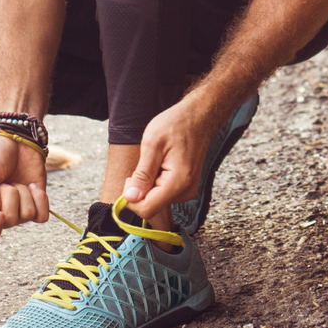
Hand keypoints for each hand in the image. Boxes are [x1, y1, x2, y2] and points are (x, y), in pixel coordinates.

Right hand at [0, 134, 49, 246]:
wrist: (15, 140)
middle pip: (7, 223)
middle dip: (9, 198)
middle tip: (3, 183)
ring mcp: (17, 211)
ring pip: (25, 216)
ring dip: (23, 194)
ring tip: (15, 181)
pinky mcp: (35, 205)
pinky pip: (42, 215)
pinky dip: (40, 198)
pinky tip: (32, 186)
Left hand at [121, 94, 217, 221]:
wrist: (198, 117)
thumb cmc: (176, 125)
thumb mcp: (152, 144)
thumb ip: (142, 174)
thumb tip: (130, 198)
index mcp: (177, 182)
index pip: (146, 209)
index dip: (131, 198)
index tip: (131, 178)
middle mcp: (185, 192)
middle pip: (150, 206)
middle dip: (140, 189)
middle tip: (145, 164)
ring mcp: (187, 191)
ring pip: (155, 200)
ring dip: (148, 184)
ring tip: (156, 161)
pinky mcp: (185, 188)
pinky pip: (162, 194)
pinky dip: (156, 182)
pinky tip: (162, 164)